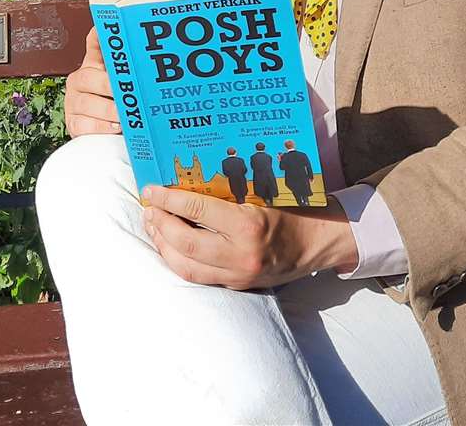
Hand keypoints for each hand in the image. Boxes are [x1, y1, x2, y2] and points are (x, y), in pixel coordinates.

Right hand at [63, 26, 122, 137]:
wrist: (106, 131)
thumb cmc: (117, 104)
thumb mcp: (124, 85)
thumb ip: (130, 71)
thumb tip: (151, 57)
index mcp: (92, 66)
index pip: (94, 44)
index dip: (98, 35)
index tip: (105, 28)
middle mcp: (80, 81)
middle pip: (88, 77)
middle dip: (109, 85)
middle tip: (127, 91)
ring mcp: (73, 102)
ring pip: (86, 102)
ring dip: (108, 110)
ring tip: (125, 115)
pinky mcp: (73, 123)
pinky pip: (84, 124)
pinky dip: (101, 126)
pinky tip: (114, 126)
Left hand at [141, 184, 357, 288]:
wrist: (317, 242)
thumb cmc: (290, 208)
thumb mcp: (261, 193)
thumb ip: (227, 191)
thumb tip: (185, 180)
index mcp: (249, 225)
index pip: (197, 210)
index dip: (168, 199)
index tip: (150, 190)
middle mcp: (241, 254)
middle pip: (186, 243)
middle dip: (159, 225)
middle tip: (148, 208)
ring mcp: (239, 275)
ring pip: (187, 267)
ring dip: (163, 246)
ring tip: (153, 225)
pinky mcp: (237, 285)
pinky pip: (199, 277)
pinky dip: (178, 260)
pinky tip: (169, 244)